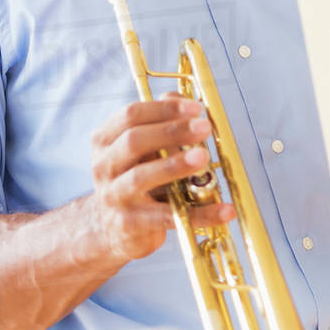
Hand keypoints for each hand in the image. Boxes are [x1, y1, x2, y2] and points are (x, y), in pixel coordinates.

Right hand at [89, 96, 232, 261]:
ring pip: (141, 177)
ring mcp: (114, 196)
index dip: (165, 108)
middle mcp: (104, 165)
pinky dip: (200, 214)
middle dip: (171, 131)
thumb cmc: (132, 178)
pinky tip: (225, 210)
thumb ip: (161, 122)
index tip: (196, 108)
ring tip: (204, 157)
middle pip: (134, 141)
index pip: (131, 115)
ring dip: (175, 165)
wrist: (108, 229)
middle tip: (204, 128)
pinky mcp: (129, 225)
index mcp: (105, 140)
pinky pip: (167, 217)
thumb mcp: (142, 149)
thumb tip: (186, 100)